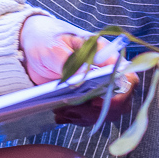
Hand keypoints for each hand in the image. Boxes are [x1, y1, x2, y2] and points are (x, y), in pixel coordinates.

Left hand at [18, 14, 136, 123]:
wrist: (31, 46)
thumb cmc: (46, 38)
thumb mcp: (53, 46)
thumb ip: (69, 61)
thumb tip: (82, 77)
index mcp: (105, 55)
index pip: (127, 77)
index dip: (120, 95)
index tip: (97, 102)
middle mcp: (106, 73)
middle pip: (120, 101)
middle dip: (98, 111)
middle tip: (71, 108)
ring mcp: (97, 88)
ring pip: (105, 112)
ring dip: (84, 116)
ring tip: (60, 110)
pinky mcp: (85, 99)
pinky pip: (89, 116)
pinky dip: (75, 118)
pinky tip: (59, 114)